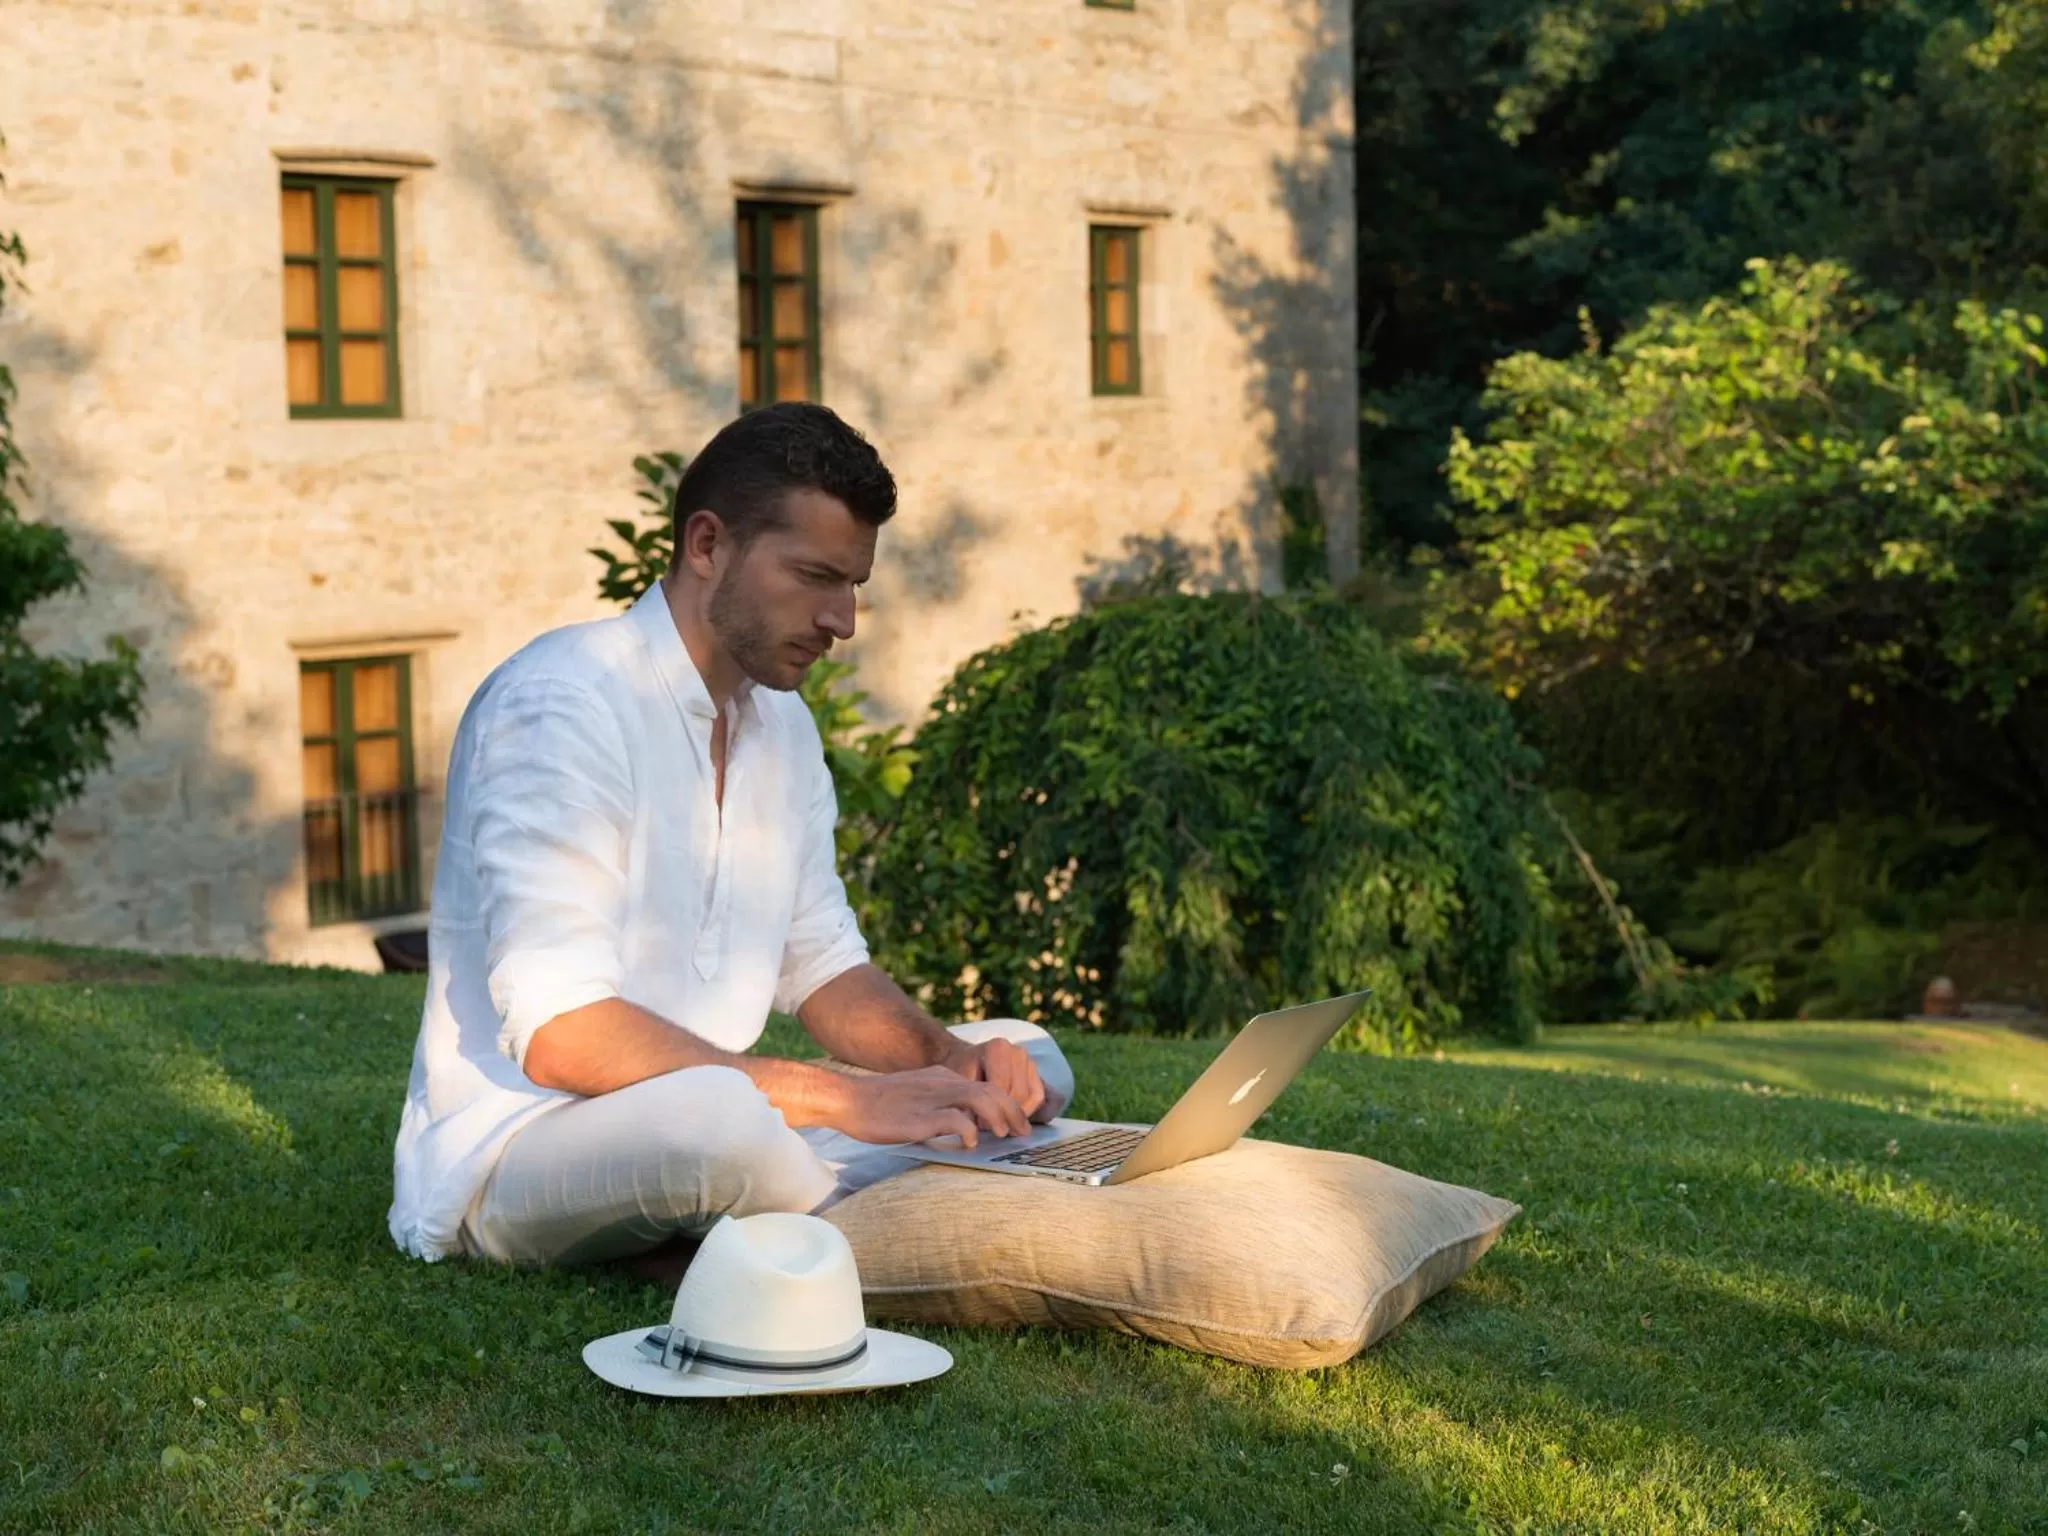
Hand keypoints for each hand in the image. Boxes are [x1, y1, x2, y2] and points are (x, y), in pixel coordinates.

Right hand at [834, 1066, 1031, 1148]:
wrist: (847, 1099)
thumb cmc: (877, 1105)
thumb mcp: (916, 1096)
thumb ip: (938, 1105)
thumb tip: (960, 1126)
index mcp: (942, 1077)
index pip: (985, 1085)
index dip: (1006, 1103)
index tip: (1016, 1122)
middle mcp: (943, 1083)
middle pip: (991, 1090)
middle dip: (1012, 1111)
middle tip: (1023, 1132)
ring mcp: (933, 1097)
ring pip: (980, 1098)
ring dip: (999, 1117)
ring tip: (1004, 1135)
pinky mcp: (921, 1116)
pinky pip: (956, 1119)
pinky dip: (970, 1130)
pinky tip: (971, 1142)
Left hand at [943, 1037, 1048, 1122]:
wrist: (967, 1059)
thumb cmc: (961, 1072)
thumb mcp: (958, 1082)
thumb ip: (970, 1098)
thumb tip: (974, 1122)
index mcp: (998, 1049)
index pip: (1002, 1088)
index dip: (991, 1110)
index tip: (978, 1124)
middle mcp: (1018, 1052)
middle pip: (1019, 1094)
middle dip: (1005, 1115)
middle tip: (987, 1127)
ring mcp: (1030, 1061)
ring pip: (1033, 1097)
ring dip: (1017, 1115)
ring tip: (998, 1122)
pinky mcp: (1038, 1073)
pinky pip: (1041, 1097)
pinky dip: (1028, 1111)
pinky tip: (1010, 1117)